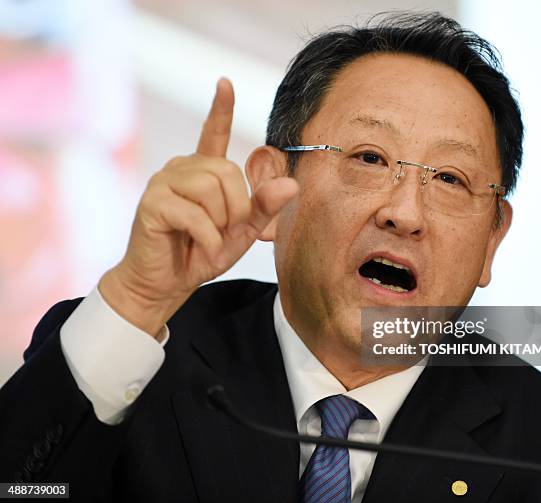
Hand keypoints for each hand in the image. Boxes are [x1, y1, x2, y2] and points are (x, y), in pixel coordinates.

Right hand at [99, 78, 297, 336]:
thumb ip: (264, 208)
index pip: (214, 132)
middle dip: (236, 207)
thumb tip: (291, 184)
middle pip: (226, 171)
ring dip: (219, 223)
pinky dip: (207, 237)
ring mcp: (163, 182)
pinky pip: (194, 214)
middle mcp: (181, 169)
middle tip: (224, 231)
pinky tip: (201, 247)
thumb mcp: (242, 232)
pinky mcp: (152, 202)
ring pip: (210, 189)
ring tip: (208, 238)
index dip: (221, 109)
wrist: (167, 283)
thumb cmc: (202, 253)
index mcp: (203, 172)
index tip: (225, 82)